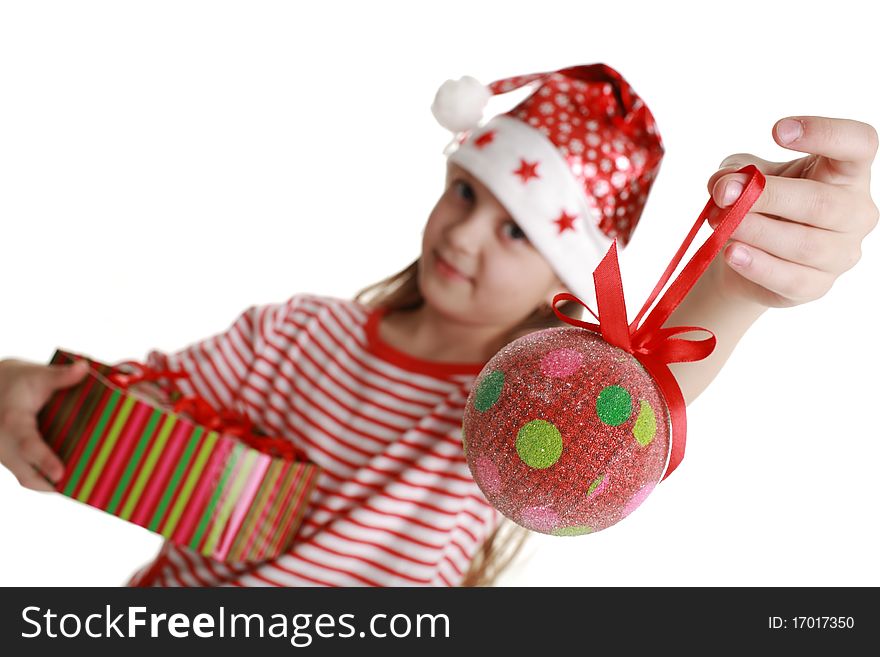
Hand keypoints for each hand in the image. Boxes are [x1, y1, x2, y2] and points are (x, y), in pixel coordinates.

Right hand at [0, 358, 89, 491]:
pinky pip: (29, 476)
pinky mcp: (13, 460)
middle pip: (27, 474)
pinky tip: (74, 482)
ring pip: (28, 479)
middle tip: (83, 489)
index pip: (28, 445)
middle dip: (52, 484)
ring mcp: (6, 455)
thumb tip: (84, 368)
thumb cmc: (16, 381)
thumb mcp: (35, 374)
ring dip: (52, 486)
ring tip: (83, 488)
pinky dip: (47, 481)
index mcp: (12, 422)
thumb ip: (59, 375)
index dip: (44, 460)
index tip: (60, 474)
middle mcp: (5, 445)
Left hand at [705, 116, 878, 307]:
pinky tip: (732, 253)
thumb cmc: (756, 204)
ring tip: (723, 224)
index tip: (777, 131)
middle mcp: (855, 211)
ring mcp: (841, 252)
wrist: (741, 255)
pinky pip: (791, 278)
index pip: (859, 144)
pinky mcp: (817, 286)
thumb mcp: (739, 177)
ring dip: (758, 232)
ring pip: (806, 244)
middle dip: (771, 198)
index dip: (826, 133)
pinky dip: (757, 265)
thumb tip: (727, 186)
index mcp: (845, 172)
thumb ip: (733, 174)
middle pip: (824, 203)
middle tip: (728, 196)